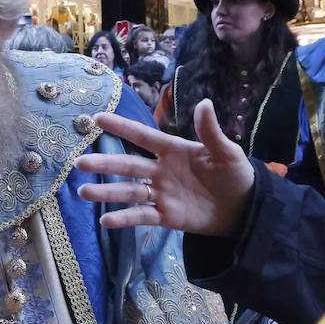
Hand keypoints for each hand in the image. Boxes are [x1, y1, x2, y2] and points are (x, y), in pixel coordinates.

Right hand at [75, 103, 252, 235]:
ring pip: (129, 191)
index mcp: (173, 150)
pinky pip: (142, 216)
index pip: (143, 136)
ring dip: (107, 192)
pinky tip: (106, 220)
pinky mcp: (166, 216)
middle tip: (79, 163)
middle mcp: (161, 171)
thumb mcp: (227, 152)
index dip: (122, 127)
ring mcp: (162, 194)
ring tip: (84, 193)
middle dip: (104, 164)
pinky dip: (124, 218)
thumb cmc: (235, 175)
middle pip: (128, 166)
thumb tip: (204, 103)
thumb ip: (211, 132)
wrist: (245, 208)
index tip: (98, 118)